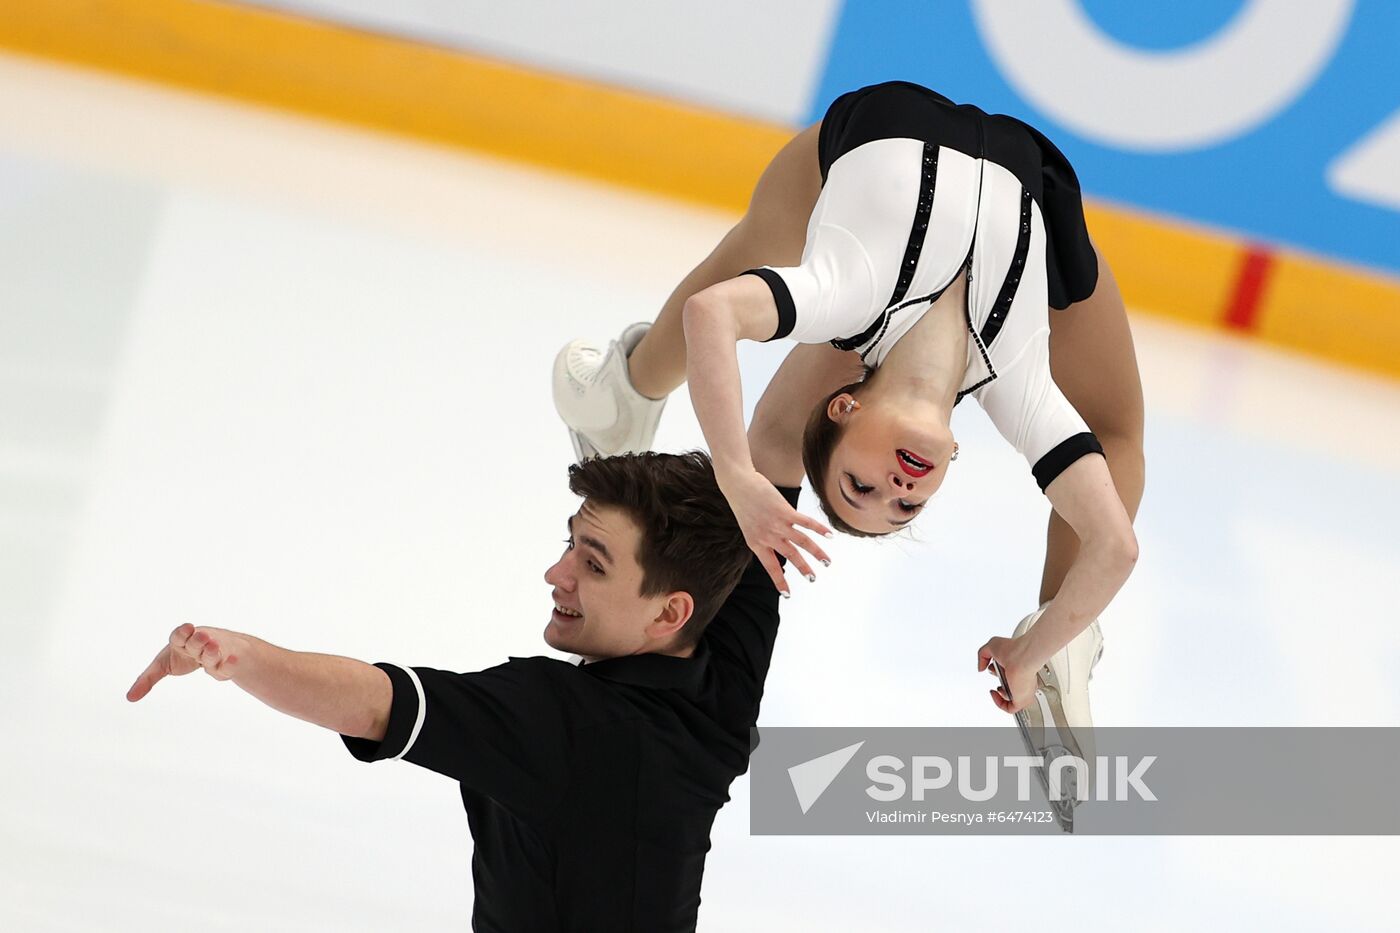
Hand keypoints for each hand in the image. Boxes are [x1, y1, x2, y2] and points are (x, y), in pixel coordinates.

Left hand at [126, 624, 241, 701]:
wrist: (219, 649)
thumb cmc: (186, 654)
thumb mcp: (165, 664)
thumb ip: (147, 678)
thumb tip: (129, 698)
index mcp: (181, 641)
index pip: (179, 635)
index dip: (182, 632)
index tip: (187, 628)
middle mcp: (199, 644)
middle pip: (197, 642)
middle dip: (198, 640)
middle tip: (201, 637)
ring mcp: (214, 653)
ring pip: (212, 652)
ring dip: (212, 650)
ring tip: (213, 648)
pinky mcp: (226, 664)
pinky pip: (227, 666)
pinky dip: (229, 664)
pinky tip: (232, 661)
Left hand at [717, 468, 831, 594]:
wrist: (737, 484)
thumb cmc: (743, 503)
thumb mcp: (749, 526)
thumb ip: (763, 537)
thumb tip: (779, 543)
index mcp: (756, 543)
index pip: (770, 567)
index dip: (779, 581)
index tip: (787, 595)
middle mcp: (768, 537)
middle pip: (790, 556)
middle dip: (803, 569)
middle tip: (813, 579)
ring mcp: (777, 524)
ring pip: (801, 542)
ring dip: (816, 553)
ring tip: (827, 562)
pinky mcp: (785, 511)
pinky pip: (806, 523)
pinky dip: (819, 529)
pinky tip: (830, 535)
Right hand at [976, 636, 1039, 714]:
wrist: (1023, 657)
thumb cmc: (1015, 650)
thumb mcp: (992, 646)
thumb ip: (982, 655)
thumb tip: (980, 668)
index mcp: (1020, 667)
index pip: (1011, 675)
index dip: (999, 673)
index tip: (993, 669)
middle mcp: (1023, 680)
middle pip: (1012, 688)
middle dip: (1000, 683)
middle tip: (995, 676)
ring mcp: (1023, 691)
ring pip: (1013, 700)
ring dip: (1001, 695)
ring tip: (996, 689)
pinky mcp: (1021, 700)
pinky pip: (1010, 708)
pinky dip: (999, 703)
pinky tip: (995, 694)